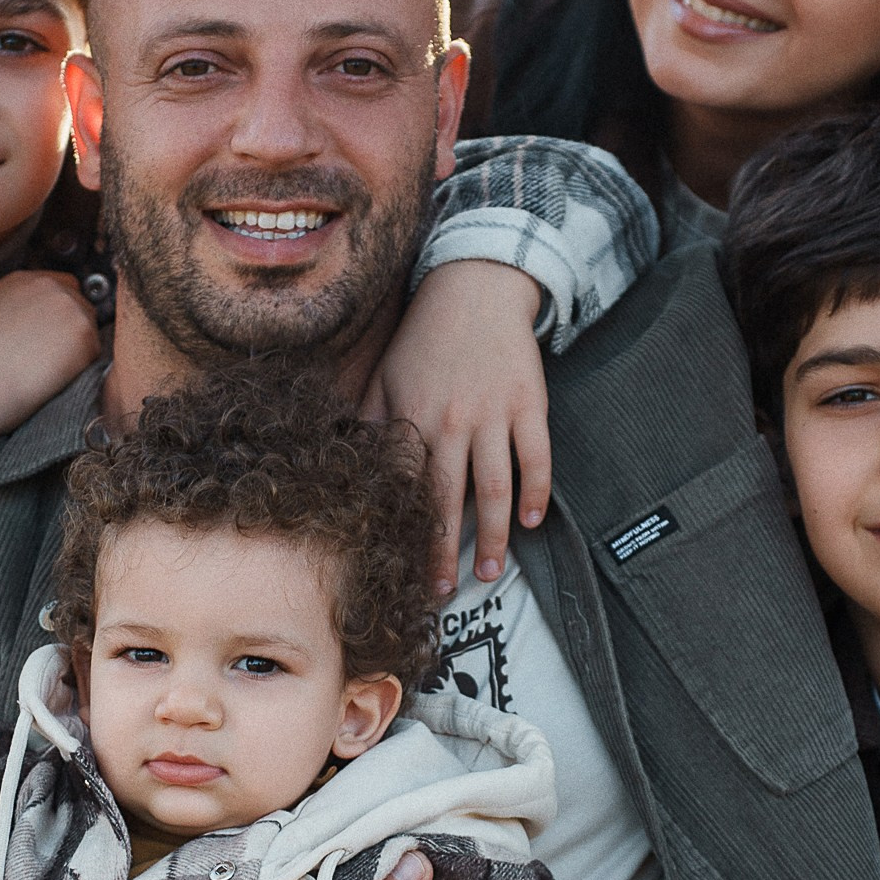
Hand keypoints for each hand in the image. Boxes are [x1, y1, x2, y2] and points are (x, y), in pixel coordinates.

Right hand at [0, 269, 102, 439]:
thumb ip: (22, 308)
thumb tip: (45, 327)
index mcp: (23, 278)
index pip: (62, 287)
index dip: (58, 316)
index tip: (48, 337)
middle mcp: (50, 285)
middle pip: (81, 306)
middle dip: (71, 331)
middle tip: (46, 360)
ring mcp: (70, 307)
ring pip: (89, 330)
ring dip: (77, 351)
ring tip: (44, 372)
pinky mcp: (84, 335)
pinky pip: (94, 355)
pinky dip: (79, 370)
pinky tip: (50, 380)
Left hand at [363, 260, 551, 598]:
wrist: (475, 288)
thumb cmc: (424, 337)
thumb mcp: (386, 375)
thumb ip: (368, 422)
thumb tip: (343, 464)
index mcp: (411, 417)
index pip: (404, 488)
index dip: (399, 531)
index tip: (395, 568)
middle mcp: (451, 421)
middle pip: (447, 499)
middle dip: (441, 551)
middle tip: (442, 591)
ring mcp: (494, 414)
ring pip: (494, 488)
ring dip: (491, 535)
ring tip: (489, 572)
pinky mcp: (528, 405)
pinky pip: (536, 458)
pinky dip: (535, 493)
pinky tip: (532, 522)